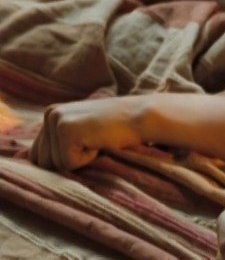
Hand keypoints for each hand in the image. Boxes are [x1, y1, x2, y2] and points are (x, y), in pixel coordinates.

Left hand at [31, 96, 147, 170]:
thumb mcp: (83, 133)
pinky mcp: (66, 129)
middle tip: (95, 142)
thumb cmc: (117, 130)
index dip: (64, 158)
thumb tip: (27, 161)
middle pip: (42, 162)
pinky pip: (68, 163)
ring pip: (54, 164)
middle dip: (69, 160)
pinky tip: (100, 141)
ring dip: (79, 160)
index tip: (89, 144)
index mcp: (51, 114)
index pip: (39, 156)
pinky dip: (87, 159)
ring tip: (98, 141)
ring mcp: (56, 120)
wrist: (143, 117)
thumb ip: (57, 144)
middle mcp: (49, 114)